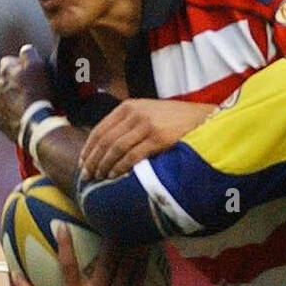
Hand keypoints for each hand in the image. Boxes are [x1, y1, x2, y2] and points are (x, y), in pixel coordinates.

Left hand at [0, 43, 53, 145]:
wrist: (34, 125)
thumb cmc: (38, 93)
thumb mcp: (38, 66)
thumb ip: (29, 53)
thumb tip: (24, 50)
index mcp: (5, 71)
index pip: (9, 61)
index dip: (20, 65)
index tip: (31, 72)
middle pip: (6, 81)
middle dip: (16, 84)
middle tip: (33, 91)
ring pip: (4, 99)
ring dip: (14, 100)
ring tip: (30, 106)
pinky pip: (5, 116)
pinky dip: (13, 116)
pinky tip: (26, 118)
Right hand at [12, 226, 147, 285]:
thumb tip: (13, 275)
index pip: (68, 266)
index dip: (64, 245)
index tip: (61, 225)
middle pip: (106, 263)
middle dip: (110, 240)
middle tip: (112, 217)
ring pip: (125, 270)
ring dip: (130, 249)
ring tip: (133, 228)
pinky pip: (137, 282)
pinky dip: (142, 266)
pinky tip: (146, 251)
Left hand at [79, 99, 215, 180]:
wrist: (203, 118)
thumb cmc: (174, 120)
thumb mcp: (148, 113)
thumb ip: (128, 124)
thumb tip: (106, 147)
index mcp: (128, 106)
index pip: (100, 129)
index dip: (88, 148)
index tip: (82, 163)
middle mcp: (135, 113)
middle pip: (105, 141)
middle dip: (93, 160)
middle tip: (87, 176)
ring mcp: (146, 125)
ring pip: (115, 150)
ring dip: (104, 167)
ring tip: (100, 178)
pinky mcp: (158, 138)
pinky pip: (132, 156)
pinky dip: (120, 168)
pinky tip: (115, 176)